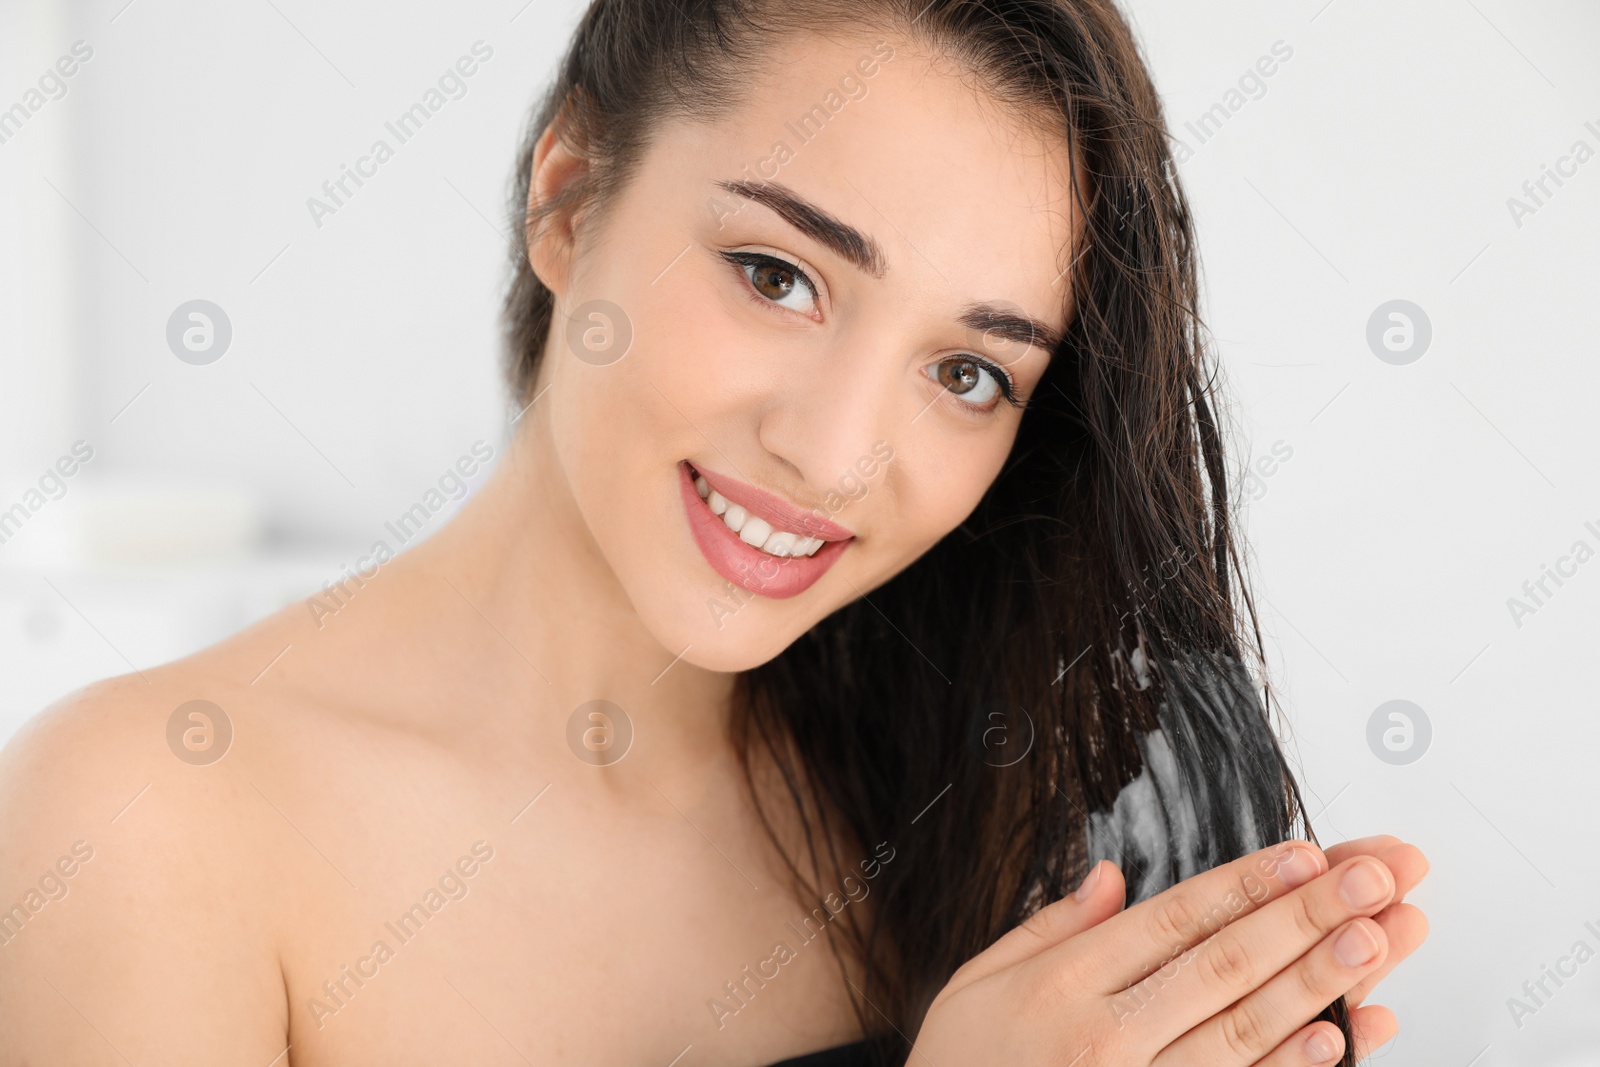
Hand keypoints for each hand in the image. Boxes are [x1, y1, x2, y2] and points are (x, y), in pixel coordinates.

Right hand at [909, 836, 1428, 1065]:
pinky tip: (1339, 1040)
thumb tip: (1111, 876)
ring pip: (1244, 1029)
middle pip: (1225, 964)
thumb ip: (1049, 927)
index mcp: (1065, 984)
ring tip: (1379, 942)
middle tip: (1376, 880)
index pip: (1175, 919)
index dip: (1246, 884)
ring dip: (1319, 983)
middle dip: (1307, 917)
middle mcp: (1107, 1036)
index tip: (1307, 853)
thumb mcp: (977, 984)